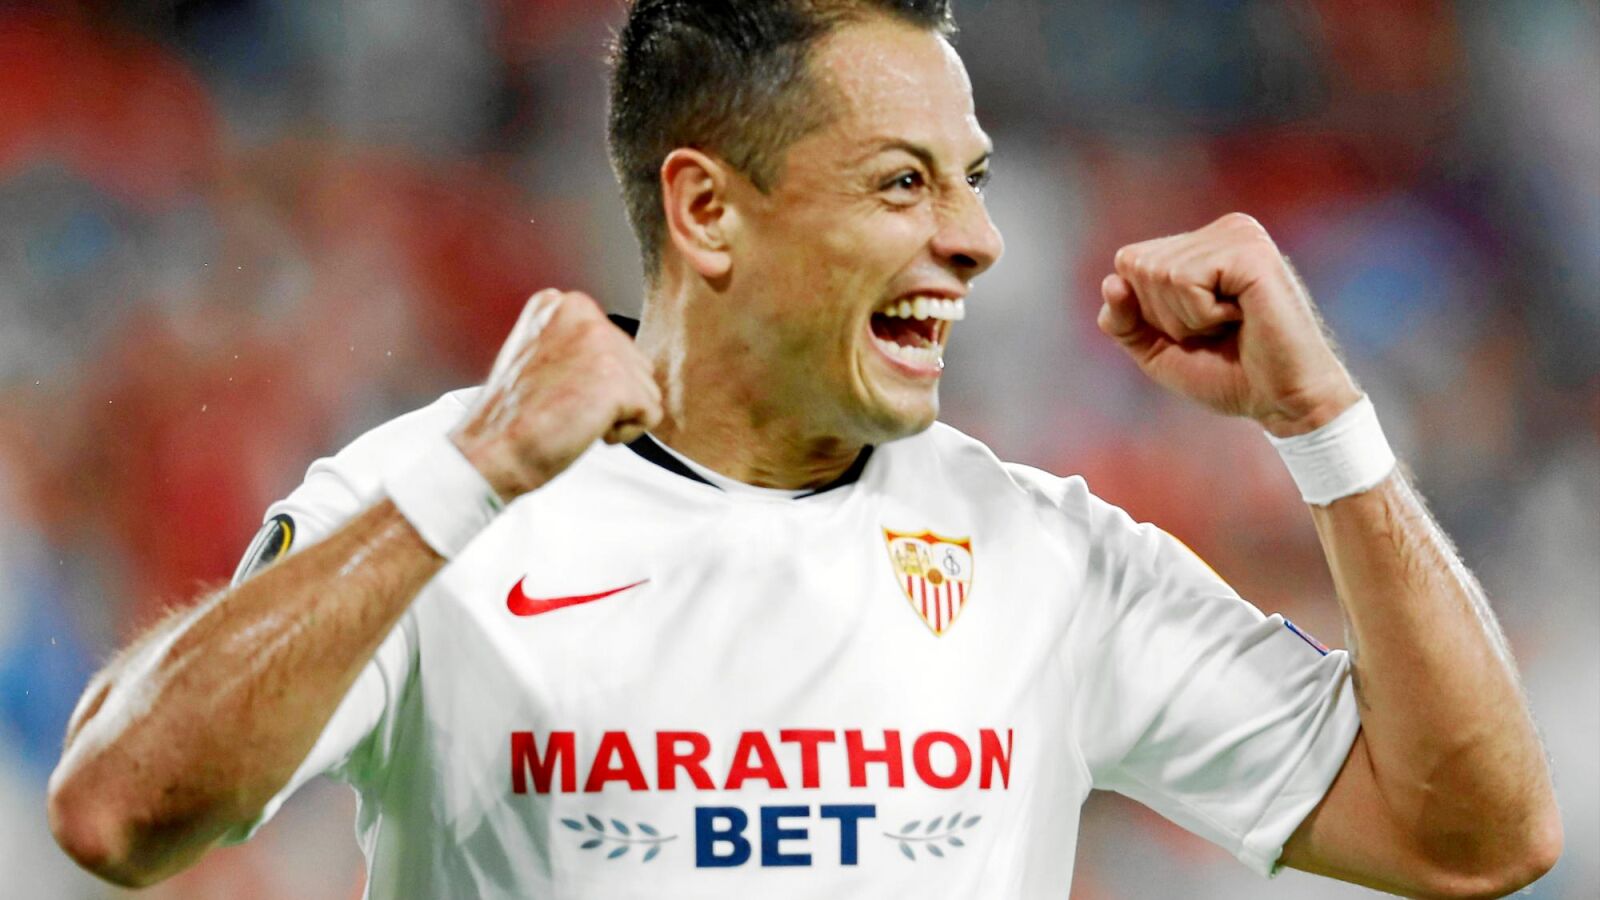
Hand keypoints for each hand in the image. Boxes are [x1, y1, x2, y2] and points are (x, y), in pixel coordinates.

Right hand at [451, 289, 662, 499]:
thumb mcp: (540, 356)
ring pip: (647, 390)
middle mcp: (582, 312)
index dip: (593, 380)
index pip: (616, 344)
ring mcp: (601, 344)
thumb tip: (619, 359)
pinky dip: (625, 434)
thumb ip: (577, 346)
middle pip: (637, 364)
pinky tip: (585, 430)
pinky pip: (650, 415)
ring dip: (617, 415)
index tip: (554, 389)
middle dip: (610, 396)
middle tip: (563, 407)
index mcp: (561, 303)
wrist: (491, 452)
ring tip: (571, 417)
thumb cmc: (512, 418)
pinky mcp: (616, 380)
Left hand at [1098, 213, 1360, 436]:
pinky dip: (1202, 315)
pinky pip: (1186, 280)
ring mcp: (1239, 235)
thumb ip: (1124, 320)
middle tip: (1216, 331)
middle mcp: (1222, 230)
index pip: (1129, 263)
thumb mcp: (1158, 350)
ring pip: (1160, 273)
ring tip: (1231, 325)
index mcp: (1203, 244)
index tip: (1196, 330)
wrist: (1284, 402)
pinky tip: (1241, 318)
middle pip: (1139, 266)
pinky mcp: (1250, 251)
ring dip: (1187, 318)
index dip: (1148, 312)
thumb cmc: (1229, 375)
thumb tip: (1111, 283)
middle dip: (1166, 315)